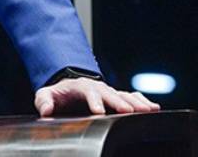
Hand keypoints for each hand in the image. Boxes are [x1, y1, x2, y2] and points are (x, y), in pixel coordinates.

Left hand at [34, 78, 160, 116]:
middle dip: (118, 102)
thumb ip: (43, 100)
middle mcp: (98, 87)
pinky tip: (153, 108)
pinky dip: (142, 100)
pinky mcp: (117, 98)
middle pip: (110, 93)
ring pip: (124, 94)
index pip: (88, 92)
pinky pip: (132, 96)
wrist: (68, 90)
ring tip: (148, 110)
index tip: (98, 112)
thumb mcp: (46, 95)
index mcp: (80, 86)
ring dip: (136, 102)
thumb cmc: (58, 95)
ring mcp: (109, 92)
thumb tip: (45, 111)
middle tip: (128, 111)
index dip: (94, 101)